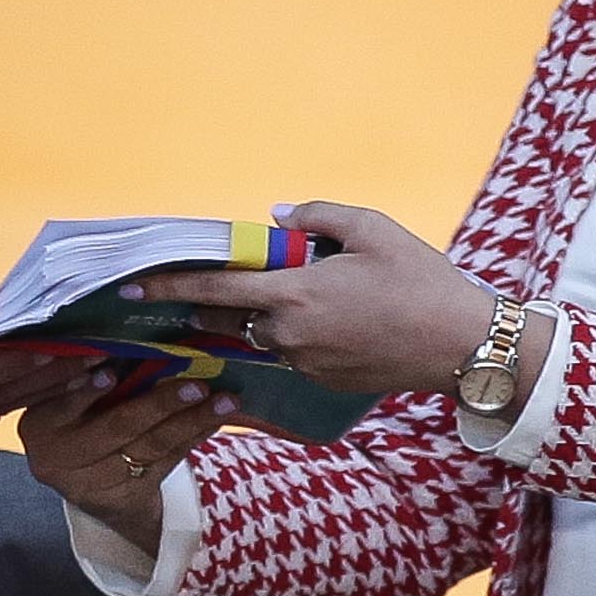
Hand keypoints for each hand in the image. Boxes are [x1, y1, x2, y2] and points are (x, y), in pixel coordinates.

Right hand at [18, 367, 224, 556]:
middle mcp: (61, 459)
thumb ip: (86, 376)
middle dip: (158, 405)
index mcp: (39, 427)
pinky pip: (168, 461)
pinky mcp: (129, 494)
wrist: (87, 482)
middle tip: (195, 384)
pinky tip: (216, 417)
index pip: (62, 408)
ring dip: (190, 420)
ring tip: (222, 400)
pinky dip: (194, 436)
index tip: (110, 371)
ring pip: (149, 447)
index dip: (84, 392)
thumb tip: (127, 337)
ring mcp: (96, 482)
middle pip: (115, 429)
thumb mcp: (65, 400)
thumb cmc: (76, 419)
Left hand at [145, 199, 504, 398]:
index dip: (169, 286)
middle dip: (204, 303)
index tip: (131, 288)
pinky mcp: (323, 379)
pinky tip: (320, 318)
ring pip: (261, 334)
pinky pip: (290, 351)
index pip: (215, 287)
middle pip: (227, 317)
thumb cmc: (421, 281)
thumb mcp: (373, 229)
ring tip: (272, 295)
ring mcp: (305, 362)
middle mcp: (290, 334)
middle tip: (182, 289)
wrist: (463, 345)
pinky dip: (289, 333)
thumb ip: (317, 216)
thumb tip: (280, 216)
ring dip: (254, 316)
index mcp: (294, 294)